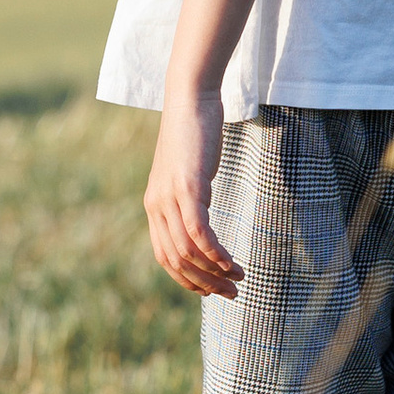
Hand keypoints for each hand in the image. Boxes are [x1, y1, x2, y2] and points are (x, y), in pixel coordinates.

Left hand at [146, 86, 240, 296]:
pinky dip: (216, 252)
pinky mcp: (187, 188)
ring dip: (215, 272)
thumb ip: (189, 198)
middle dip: (204, 283)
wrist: (190, 100)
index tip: (211, 289)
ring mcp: (170, 198)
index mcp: (155, 206)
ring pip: (188, 251)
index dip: (188, 279)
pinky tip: (232, 262)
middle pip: (177, 261)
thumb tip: (201, 220)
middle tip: (231, 293)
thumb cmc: (194, 134)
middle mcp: (157, 206)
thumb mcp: (188, 173)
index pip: (165, 257)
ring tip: (239, 279)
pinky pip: (199, 232)